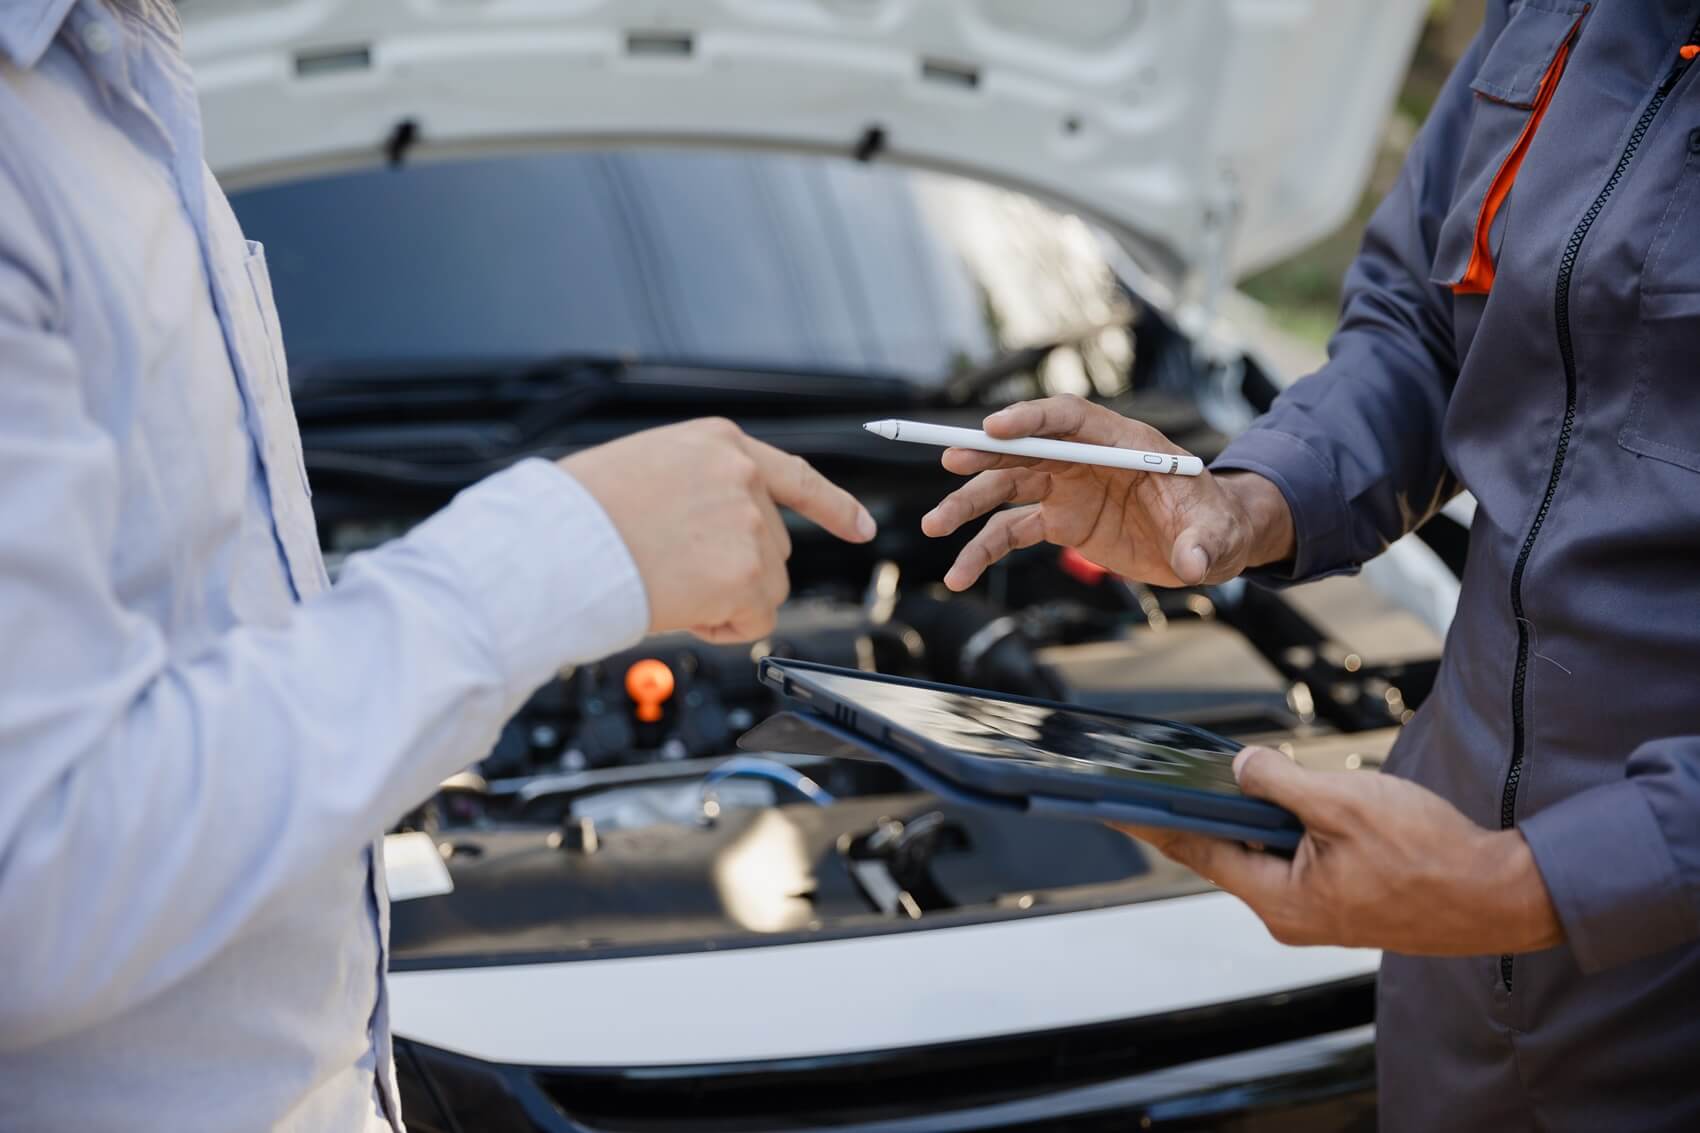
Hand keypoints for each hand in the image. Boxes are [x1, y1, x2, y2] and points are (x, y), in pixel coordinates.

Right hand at [562, 418, 875, 641]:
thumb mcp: (647, 469)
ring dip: (727, 597)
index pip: (796, 477)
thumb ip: (698, 489)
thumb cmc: (580, 512)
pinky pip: (754, 619)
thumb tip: (720, 532)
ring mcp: (751, 525)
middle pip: (774, 545)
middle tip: (672, 570)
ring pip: (766, 585)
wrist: (557, 544)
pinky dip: (722, 626)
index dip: (833, 507)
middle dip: (736, 569)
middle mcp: (745, 477)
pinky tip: (680, 606)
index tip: (862, 527)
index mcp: (720, 443)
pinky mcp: (748, 574)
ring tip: (668, 582)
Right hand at [920, 396, 1293, 589]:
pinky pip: (1011, 532)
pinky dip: (982, 551)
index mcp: (1122, 443)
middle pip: (1026, 448)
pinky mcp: (1060, 522)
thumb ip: (1202, 543)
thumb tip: (1191, 562)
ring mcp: (1068, 488)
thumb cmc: (1215, 523)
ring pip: (1006, 488)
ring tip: (934, 525)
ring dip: (969, 505)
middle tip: (950, 460)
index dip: (1032, 419)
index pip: (1069, 418)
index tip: (995, 428)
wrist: (1207, 542)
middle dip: (986, 453)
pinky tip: (960, 575)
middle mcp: (1086, 459)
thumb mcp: (1216, 534)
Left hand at [1115, 747, 1563, 955]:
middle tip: (1169, 772)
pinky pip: (1295, 859)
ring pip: (1264, 853)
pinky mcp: (1340, 901)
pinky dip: (1283, 829)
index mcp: (1281, 899)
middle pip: (1227, 853)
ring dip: (1253, 817)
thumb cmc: (1431, 855)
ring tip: (1237, 776)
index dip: (1154, 823)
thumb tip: (1240, 766)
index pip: (1197, 852)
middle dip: (1204, 811)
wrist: (1499, 895)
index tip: (1115, 806)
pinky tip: (1287, 799)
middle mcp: (1289, 914)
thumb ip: (1280, 783)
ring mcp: (1316, 912)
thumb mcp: (1343, 803)